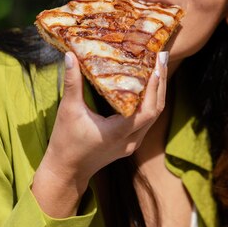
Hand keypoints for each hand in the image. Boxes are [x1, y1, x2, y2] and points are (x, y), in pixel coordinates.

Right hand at [32, 51, 167, 217]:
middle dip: (160, 82)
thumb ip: (72, 83)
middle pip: (156, 110)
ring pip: (155, 115)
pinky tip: (149, 84)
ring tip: (159, 66)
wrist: (67, 171)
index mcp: (117, 133)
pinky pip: (148, 119)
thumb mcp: (68, 110)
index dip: (153, 88)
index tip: (156, 65)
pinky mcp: (132, 143)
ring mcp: (134, 143)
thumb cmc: (65, 142)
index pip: (146, 110)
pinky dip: (151, 101)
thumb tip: (70, 55)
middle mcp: (131, 140)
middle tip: (162, 57)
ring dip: (158, 91)